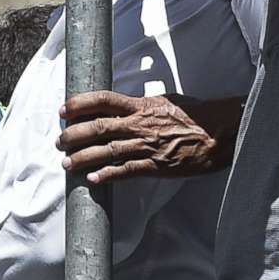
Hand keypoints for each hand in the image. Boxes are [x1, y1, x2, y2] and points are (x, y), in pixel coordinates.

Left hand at [56, 91, 239, 184]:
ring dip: (83, 158)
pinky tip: (93, 180)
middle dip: (74, 135)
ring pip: (106, 151)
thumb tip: (120, 108)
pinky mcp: (156, 165)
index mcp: (140, 105)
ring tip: (66, 163)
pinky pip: (126, 171)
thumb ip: (140, 106)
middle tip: (60, 142)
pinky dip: (108, 175)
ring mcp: (146, 145)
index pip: (102, 99)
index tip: (63, 109)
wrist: (219, 133)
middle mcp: (138, 124)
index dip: (79, 103)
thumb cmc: (193, 115)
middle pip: (97, 126)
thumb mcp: (163, 102)